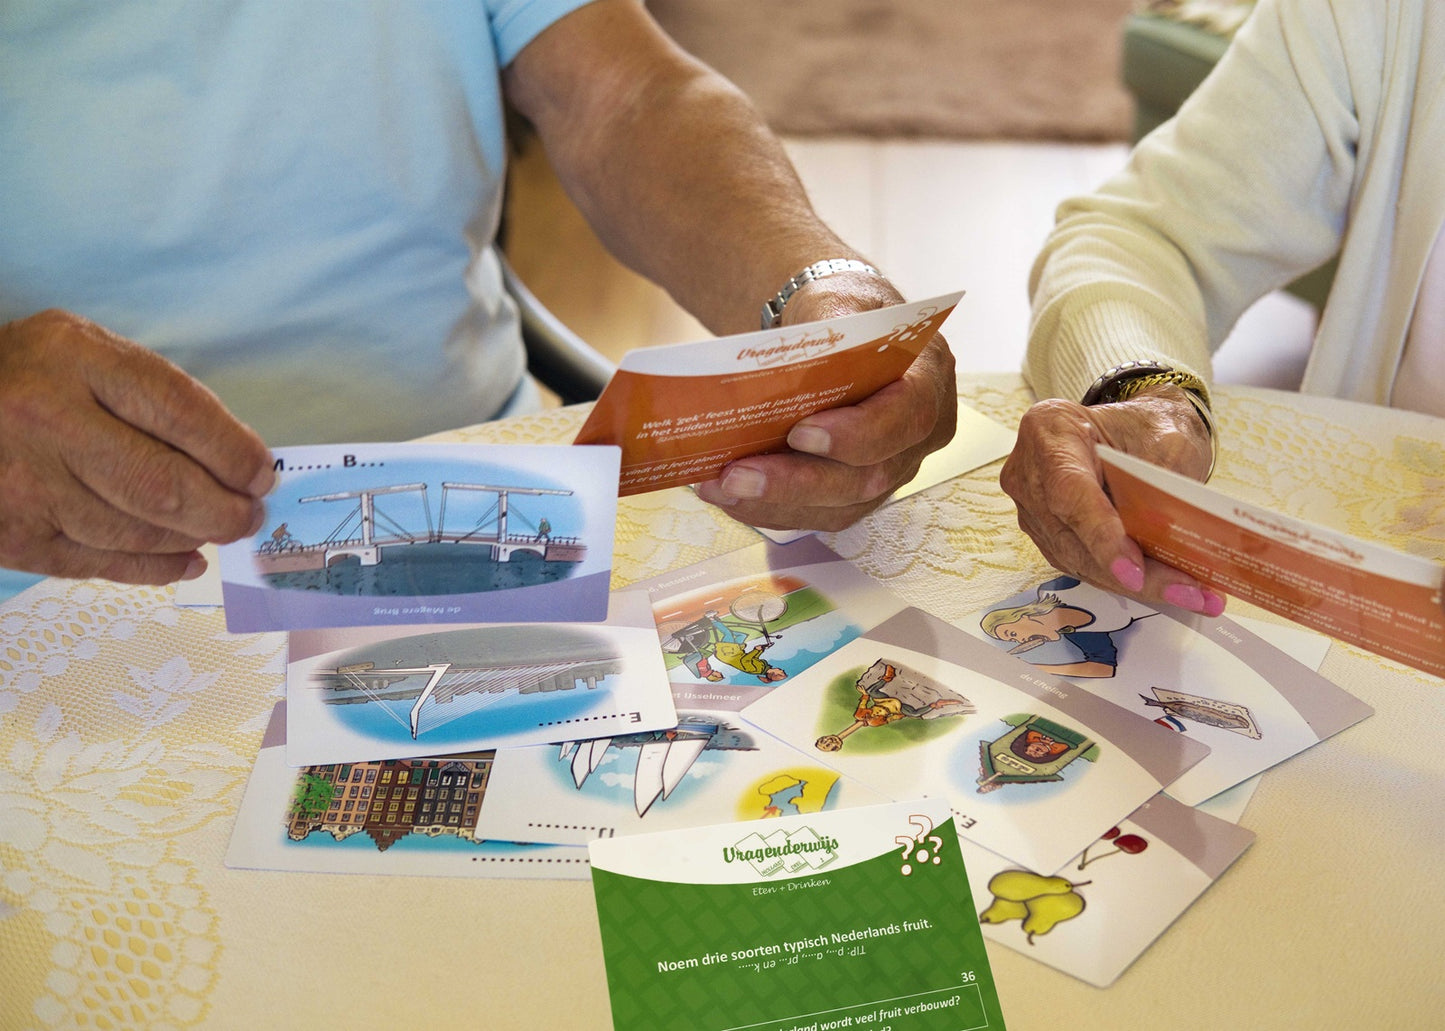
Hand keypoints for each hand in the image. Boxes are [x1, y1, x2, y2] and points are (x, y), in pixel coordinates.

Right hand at [0, 310, 275, 584]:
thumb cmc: (26, 378)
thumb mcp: (84, 353)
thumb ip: (153, 394)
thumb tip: (236, 458)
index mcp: (74, 359)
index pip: (179, 411)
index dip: (234, 452)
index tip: (262, 474)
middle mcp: (45, 419)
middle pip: (163, 484)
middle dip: (224, 509)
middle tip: (250, 515)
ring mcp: (24, 483)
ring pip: (136, 530)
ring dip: (193, 537)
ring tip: (218, 530)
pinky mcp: (12, 534)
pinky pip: (99, 563)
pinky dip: (153, 567)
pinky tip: (184, 559)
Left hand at [695, 276, 955, 530]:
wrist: (839, 335)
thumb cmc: (842, 314)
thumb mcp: (838, 302)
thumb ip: (826, 329)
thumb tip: (785, 367)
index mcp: (928, 380)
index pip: (907, 418)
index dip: (857, 433)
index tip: (799, 432)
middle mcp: (918, 437)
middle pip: (868, 477)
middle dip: (797, 482)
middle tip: (736, 475)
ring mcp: (891, 471)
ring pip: (840, 507)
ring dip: (775, 504)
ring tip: (719, 488)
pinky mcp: (858, 493)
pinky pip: (819, 515)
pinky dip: (771, 510)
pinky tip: (730, 497)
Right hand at [999, 386, 1225, 614]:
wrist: (1136, 429)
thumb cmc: (1147, 425)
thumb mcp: (1166, 439)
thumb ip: (1164, 485)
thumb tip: (1174, 543)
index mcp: (1049, 430)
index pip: (1069, 492)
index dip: (1100, 535)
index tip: (1134, 571)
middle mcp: (1029, 474)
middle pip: (1072, 537)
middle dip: (1131, 572)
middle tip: (1187, 592)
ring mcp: (1033, 508)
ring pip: (1076, 560)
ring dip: (1133, 584)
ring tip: (1190, 595)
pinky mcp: (1047, 535)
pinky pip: (1081, 565)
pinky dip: (1123, 579)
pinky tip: (1165, 587)